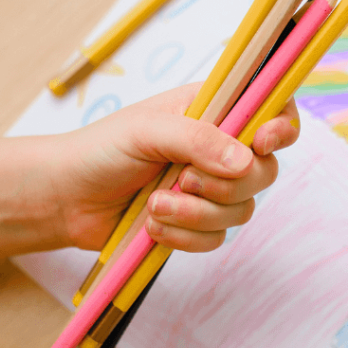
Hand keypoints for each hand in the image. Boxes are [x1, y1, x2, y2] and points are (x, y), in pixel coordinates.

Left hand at [54, 84, 299, 252]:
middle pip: (264, 169)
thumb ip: (198, 139)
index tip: (262, 142)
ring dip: (196, 213)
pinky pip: (217, 238)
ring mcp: (209, 188)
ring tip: (155, 204)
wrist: (67, 199)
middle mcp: (219, 147)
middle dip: (226, 183)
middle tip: (185, 178)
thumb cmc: (102, 149)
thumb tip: (247, 159)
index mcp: (214, 109)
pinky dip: (185, 236)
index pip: (272, 108)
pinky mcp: (196, 224)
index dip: (280, 127)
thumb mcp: (148, 130)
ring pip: (241, 209)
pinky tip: (152, 225)